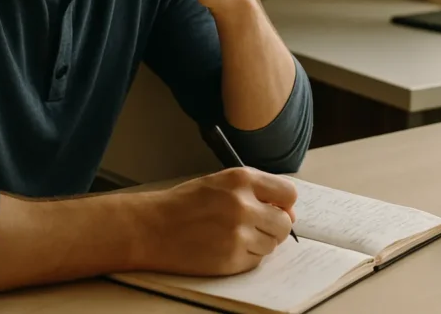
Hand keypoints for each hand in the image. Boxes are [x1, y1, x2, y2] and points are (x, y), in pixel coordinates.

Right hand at [136, 167, 297, 275]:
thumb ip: (255, 192)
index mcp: (242, 179)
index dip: (284, 204)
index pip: (289, 193)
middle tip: (255, 227)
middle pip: (284, 223)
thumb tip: (288, 213)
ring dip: (259, 243)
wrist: (152, 227)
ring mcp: (238, 234)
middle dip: (274, 227)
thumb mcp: (221, 183)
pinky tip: (224, 247)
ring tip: (233, 236)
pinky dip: (245, 257)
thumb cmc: (184, 204)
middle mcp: (244, 205)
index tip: (276, 209)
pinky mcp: (231, 259)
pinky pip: (255, 261)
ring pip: (271, 244)